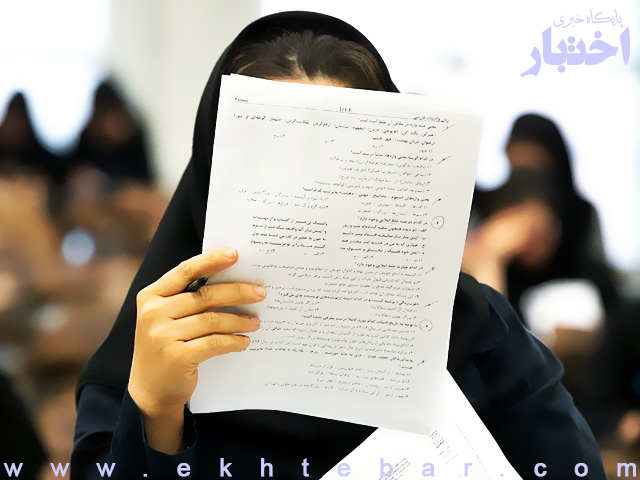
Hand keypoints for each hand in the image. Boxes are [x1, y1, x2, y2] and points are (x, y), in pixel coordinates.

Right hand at [127, 247, 264, 452]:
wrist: (150, 389)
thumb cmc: (166, 345)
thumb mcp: (166, 317)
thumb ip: (188, 298)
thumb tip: (231, 278)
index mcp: (151, 296)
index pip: (185, 271)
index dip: (211, 261)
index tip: (235, 253)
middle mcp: (153, 313)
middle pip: (205, 295)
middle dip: (237, 292)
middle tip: (261, 292)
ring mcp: (162, 335)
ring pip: (212, 320)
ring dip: (239, 320)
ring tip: (256, 322)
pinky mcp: (176, 357)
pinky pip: (213, 343)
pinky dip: (233, 341)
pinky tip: (244, 342)